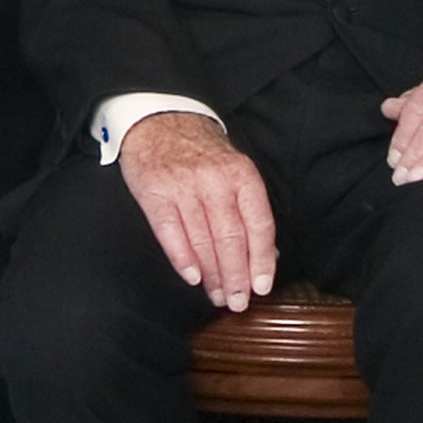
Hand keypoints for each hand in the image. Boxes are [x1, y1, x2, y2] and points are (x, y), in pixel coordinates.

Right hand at [114, 110, 274, 310]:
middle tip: (237, 302)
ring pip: (203, 240)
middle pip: (231, 238)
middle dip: (236, 276)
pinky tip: (192, 277)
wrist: (159, 120)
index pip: (258, 224)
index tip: (261, 287)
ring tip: (218, 296)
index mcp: (242, 175)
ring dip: (212, 275)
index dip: (262, 260)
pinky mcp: (155, 193)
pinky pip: (171, 233)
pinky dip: (182, 258)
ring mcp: (183, 186)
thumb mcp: (234, 170)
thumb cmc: (202, 153)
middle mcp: (215, 180)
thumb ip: (249, 210)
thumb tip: (268, 255)